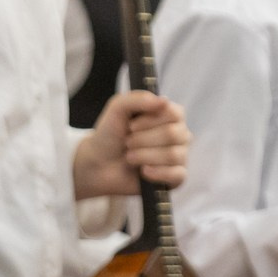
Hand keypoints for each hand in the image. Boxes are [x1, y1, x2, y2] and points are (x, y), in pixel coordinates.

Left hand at [76, 89, 190, 198]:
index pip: (175, 114)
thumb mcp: (118, 108)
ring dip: (145, 156)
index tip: (131, 126)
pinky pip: (178, 175)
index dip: (151, 121)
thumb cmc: (111, 134)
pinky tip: (143, 172)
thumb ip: (139, 98)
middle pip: (173, 135)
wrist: (98, 164)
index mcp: (169, 115)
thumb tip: (164, 101)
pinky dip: (158, 173)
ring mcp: (179, 156)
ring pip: (174, 155)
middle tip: (127, 143)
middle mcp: (179, 135)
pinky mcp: (175, 178)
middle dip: (143, 140)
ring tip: (130, 157)